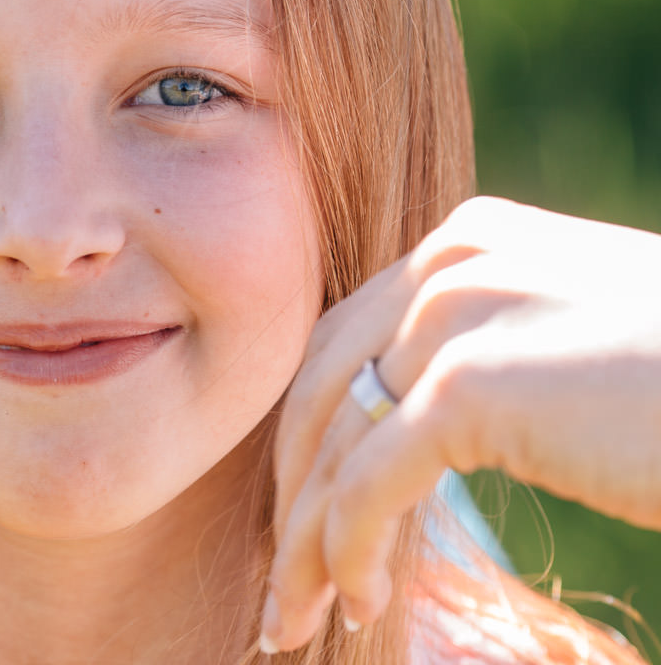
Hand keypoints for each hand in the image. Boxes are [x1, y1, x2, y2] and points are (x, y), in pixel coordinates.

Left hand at [260, 196, 660, 651]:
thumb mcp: (570, 344)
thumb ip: (490, 354)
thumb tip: (413, 425)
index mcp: (469, 240)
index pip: (348, 342)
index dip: (313, 434)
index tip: (299, 509)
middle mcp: (449, 259)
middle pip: (322, 387)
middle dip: (291, 489)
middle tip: (279, 579)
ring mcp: (454, 314)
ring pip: (331, 441)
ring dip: (305, 539)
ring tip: (299, 611)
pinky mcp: (469, 386)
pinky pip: (368, 485)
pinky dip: (347, 550)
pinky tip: (362, 601)